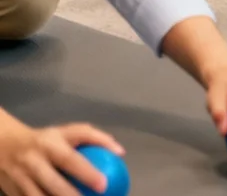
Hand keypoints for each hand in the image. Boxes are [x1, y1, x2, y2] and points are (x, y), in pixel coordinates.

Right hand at [0, 114, 123, 195]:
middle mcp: (33, 162)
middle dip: (70, 195)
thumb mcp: (68, 132)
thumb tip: (120, 152)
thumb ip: (95, 138)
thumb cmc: (46, 139)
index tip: (104, 184)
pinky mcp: (12, 192)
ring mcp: (20, 179)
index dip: (87, 172)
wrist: (4, 144)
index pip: (70, 159)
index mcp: (49, 145)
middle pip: (53, 183)